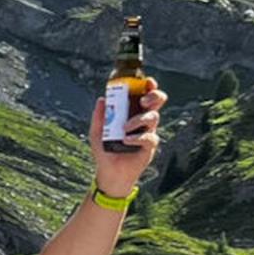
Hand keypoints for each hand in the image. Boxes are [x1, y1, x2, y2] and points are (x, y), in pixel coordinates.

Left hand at [88, 80, 165, 201]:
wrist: (109, 173)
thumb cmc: (104, 151)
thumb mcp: (96, 132)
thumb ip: (99, 117)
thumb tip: (102, 99)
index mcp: (132, 113)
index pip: (144, 95)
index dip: (148, 87)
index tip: (147, 81)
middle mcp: (143, 120)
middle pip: (157, 102)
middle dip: (154, 97)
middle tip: (143, 101)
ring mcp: (148, 132)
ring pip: (153, 117)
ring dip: (139, 119)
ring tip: (125, 128)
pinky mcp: (150, 146)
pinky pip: (149, 137)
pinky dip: (137, 137)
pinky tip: (126, 140)